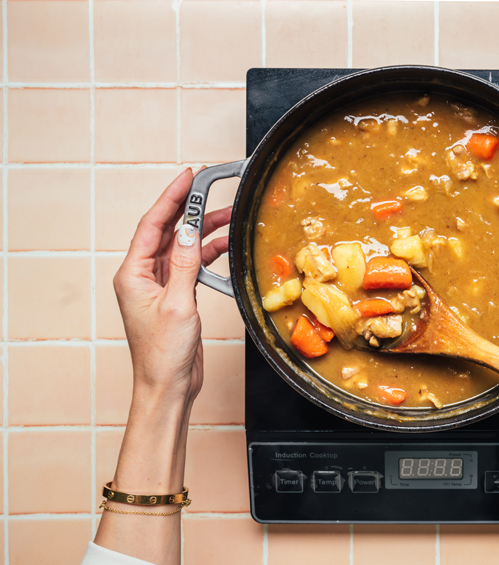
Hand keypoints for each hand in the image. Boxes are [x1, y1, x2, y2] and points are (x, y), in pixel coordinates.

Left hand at [96, 169, 231, 564]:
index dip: (171, 199)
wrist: (167, 386)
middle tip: (212, 190)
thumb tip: (193, 231)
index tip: (187, 177)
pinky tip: (222, 247)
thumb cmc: (163, 354)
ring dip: (202, 232)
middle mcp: (142, 277)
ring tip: (227, 217)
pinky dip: (206, 254)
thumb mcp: (178, 304)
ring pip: (181, 248)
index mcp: (133, 274)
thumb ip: (187, 264)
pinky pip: (190, 266)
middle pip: (167, 232)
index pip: (153, 225)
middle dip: (191, 210)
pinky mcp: (174, 297)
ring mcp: (158, 286)